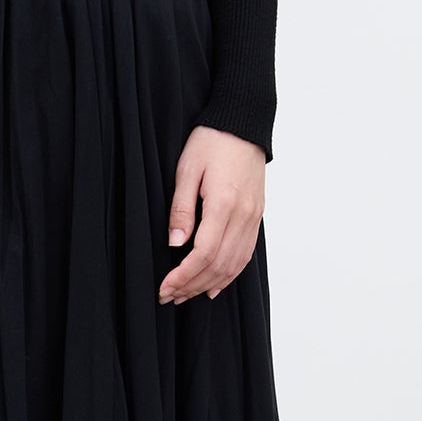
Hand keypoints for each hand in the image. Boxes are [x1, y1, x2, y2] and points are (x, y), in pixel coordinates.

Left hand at [158, 126, 265, 304]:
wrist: (244, 123)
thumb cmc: (211, 142)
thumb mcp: (186, 170)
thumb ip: (181, 209)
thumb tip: (175, 244)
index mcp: (224, 204)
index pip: (203, 254)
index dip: (182, 276)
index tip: (164, 287)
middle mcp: (243, 215)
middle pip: (218, 265)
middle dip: (192, 286)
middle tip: (169, 297)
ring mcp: (253, 218)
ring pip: (233, 265)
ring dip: (208, 284)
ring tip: (186, 295)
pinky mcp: (256, 217)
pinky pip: (245, 255)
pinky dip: (229, 275)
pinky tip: (213, 286)